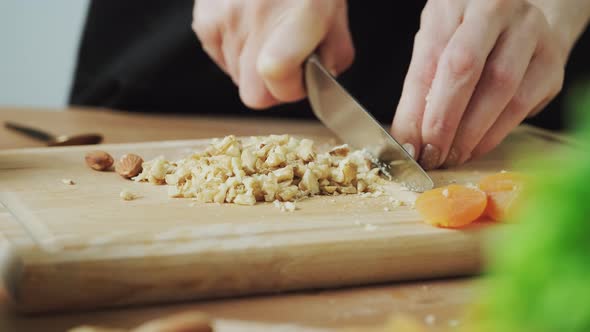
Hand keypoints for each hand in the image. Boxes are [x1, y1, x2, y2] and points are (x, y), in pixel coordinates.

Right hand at [192, 0, 354, 108]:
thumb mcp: (335, 15)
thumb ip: (333, 57)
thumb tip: (317, 84)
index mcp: (299, 16)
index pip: (277, 72)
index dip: (290, 88)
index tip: (300, 77)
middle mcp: (258, 16)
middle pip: (254, 95)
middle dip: (272, 88)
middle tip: (286, 64)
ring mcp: (227, 18)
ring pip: (238, 77)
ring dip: (254, 67)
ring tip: (267, 34)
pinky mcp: (205, 19)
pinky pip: (220, 58)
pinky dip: (235, 51)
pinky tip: (249, 28)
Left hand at [392, 0, 566, 169]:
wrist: (517, 23)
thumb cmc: (464, 35)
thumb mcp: (434, 46)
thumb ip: (419, 87)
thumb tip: (408, 140)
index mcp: (456, 1)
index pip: (431, 59)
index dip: (416, 108)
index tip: (408, 145)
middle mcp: (498, 8)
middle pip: (465, 67)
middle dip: (443, 121)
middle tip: (430, 154)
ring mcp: (531, 32)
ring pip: (499, 88)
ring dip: (470, 133)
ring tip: (450, 156)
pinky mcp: (551, 62)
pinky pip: (522, 104)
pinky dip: (494, 133)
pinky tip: (475, 147)